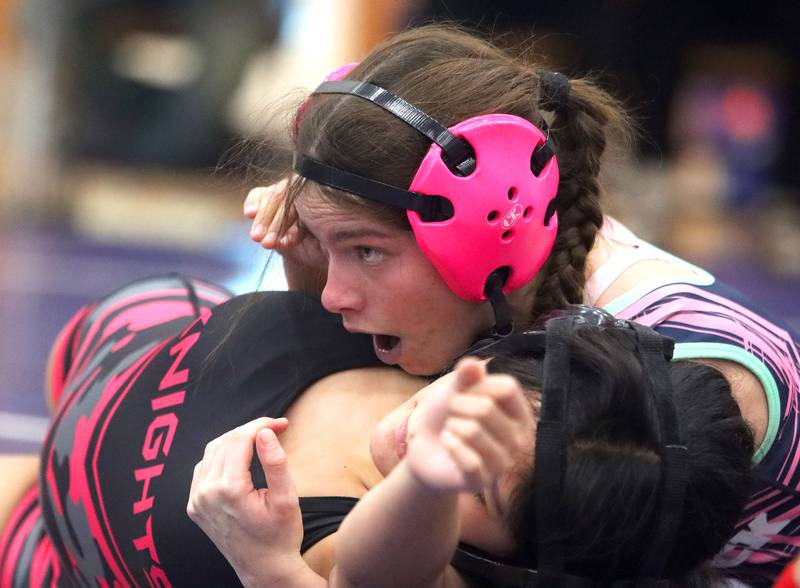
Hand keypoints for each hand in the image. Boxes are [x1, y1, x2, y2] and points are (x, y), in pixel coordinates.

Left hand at [187, 417, 309, 584]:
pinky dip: (220, 456)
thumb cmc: (281, 536)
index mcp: (229, 489)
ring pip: (211, 452)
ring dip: (235, 440)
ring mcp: (197, 501)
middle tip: (275, 428)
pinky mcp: (195, 507)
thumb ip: (276, 463)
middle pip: (225, 442)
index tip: (281, 423)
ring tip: (259, 440)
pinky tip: (239, 457)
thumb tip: (265, 433)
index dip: (261, 425)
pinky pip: (203, 469)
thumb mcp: (287, 499)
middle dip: (250, 430)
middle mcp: (206, 493)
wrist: (264, 569)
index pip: (240, 440)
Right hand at [244, 179, 327, 292]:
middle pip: (288, 202)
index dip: (296, 227)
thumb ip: (333, 243)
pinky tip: (249, 213)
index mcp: (328, 202)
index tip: (287, 243)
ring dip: (263, 220)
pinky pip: (260, 194)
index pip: (308, 209)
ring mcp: (288, 192)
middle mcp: (307, 192)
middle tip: (266, 243)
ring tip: (257, 239)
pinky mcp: (271, 197)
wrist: (314, 253)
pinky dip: (254, 202)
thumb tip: (330, 244)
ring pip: (273, 199)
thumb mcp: (334, 249)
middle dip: (276, 224)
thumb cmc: (330, 251)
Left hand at [405, 359, 532, 493]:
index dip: (478, 384)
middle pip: (486, 408)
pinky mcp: (483, 482)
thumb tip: (473, 363)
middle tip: (451, 414)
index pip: (507, 388)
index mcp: (519, 413)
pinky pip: (468, 459)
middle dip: (457, 405)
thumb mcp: (454, 390)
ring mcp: (503, 463)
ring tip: (450, 430)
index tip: (464, 392)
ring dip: (451, 426)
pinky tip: (447, 444)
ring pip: (472, 431)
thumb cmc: (447, 415)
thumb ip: (465, 376)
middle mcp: (518, 440)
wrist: (426, 449)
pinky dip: (450, 445)